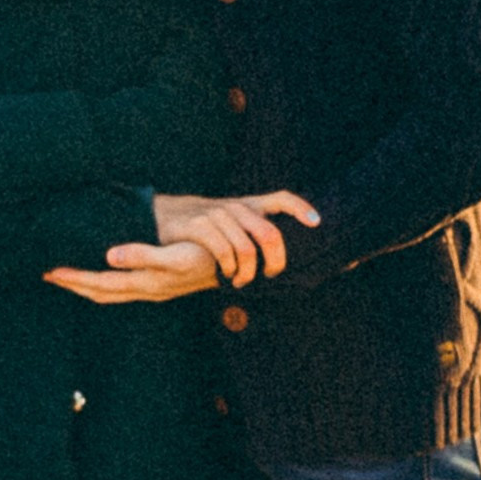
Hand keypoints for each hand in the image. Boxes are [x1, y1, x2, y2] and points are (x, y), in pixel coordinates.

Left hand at [45, 240, 219, 303]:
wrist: (237, 271)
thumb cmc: (207, 259)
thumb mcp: (176, 257)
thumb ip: (143, 256)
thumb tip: (109, 255)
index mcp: (144, 282)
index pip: (100, 283)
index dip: (75, 278)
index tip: (51, 270)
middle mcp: (145, 289)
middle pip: (99, 292)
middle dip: (74, 284)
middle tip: (48, 273)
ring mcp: (152, 289)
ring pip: (110, 291)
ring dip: (87, 285)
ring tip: (68, 275)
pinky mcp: (159, 284)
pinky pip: (122, 287)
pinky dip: (105, 282)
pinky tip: (104, 272)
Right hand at [150, 190, 319, 286]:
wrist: (164, 216)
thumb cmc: (207, 228)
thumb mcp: (233, 223)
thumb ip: (254, 232)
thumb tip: (285, 256)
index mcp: (250, 205)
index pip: (282, 199)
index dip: (302, 208)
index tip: (316, 224)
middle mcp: (236, 207)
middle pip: (269, 233)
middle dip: (275, 260)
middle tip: (271, 275)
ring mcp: (217, 214)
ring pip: (247, 248)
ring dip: (248, 272)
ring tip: (242, 281)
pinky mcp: (198, 225)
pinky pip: (223, 250)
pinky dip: (228, 268)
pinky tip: (226, 275)